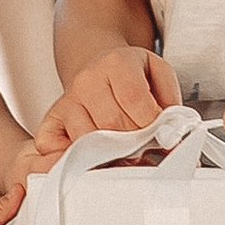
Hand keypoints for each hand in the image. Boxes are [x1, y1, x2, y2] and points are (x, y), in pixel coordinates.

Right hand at [31, 48, 181, 166]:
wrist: (101, 67)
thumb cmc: (133, 76)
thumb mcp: (159, 75)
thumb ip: (171, 102)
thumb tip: (174, 134)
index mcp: (117, 63)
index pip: (134, 100)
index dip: (150, 124)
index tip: (160, 135)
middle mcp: (87, 80)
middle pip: (112, 123)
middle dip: (133, 142)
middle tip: (144, 148)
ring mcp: (67, 101)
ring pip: (86, 139)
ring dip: (108, 155)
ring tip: (123, 154)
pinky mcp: (52, 119)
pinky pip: (50, 144)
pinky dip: (66, 158)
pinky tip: (88, 161)